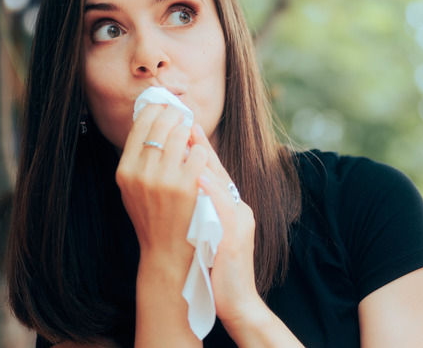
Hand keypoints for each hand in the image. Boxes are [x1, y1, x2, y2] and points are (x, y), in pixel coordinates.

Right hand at [116, 104, 207, 265]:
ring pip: (180, 135)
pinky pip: (198, 154)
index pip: (140, 125)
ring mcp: (164, 179)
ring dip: (188, 129)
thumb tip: (150, 122)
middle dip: (174, 114)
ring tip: (192, 130)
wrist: (165, 252)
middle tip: (182, 113)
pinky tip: (201, 154)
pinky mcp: (186, 187)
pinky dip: (201, 150)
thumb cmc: (152, 218)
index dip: (154, 109)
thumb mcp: (133, 188)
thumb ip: (139, 159)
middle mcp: (141, 173)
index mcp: (125, 170)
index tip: (164, 105)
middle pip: (161, 125)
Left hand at [189, 125, 264, 329]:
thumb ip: (204, 207)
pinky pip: (223, 208)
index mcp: (233, 207)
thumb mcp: (212, 231)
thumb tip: (188, 183)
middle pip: (218, 170)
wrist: (235, 301)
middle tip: (182, 120)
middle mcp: (239, 209)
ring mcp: (240, 222)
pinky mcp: (235, 237)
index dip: (201, 147)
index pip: (215, 171)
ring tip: (186, 137)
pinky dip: (210, 190)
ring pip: (221, 183)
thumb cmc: (218, 268)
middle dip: (199, 144)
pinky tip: (197, 175)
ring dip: (202, 158)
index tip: (186, 124)